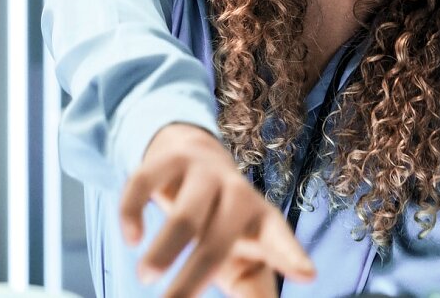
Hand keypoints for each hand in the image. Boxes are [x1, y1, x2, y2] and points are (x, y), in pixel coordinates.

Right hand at [120, 123, 316, 297]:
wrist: (194, 156)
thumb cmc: (222, 223)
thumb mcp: (241, 257)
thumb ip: (254, 291)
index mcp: (261, 219)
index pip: (279, 239)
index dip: (290, 256)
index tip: (307, 275)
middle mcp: (236, 192)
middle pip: (218, 239)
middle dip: (194, 277)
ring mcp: (203, 173)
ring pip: (185, 214)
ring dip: (163, 250)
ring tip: (146, 276)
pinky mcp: (169, 159)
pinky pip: (145, 182)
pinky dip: (133, 211)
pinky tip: (132, 238)